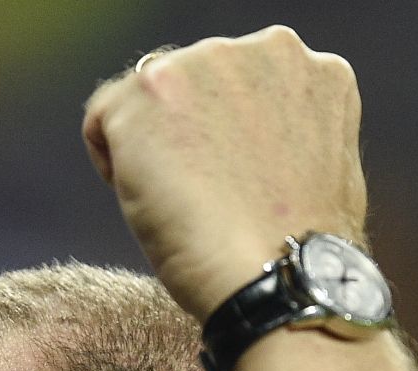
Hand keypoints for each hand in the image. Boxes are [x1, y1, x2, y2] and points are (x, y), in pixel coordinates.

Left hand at [82, 26, 365, 320]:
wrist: (279, 275)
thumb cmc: (297, 249)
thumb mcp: (314, 167)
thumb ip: (282, 129)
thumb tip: (244, 138)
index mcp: (314, 70)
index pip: (240, 87)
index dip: (225, 141)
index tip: (231, 186)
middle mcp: (265, 49)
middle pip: (192, 83)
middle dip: (186, 133)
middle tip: (206, 199)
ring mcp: (208, 64)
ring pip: (147, 98)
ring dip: (150, 147)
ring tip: (184, 201)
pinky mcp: (153, 88)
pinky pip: (103, 118)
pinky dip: (111, 161)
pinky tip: (148, 200)